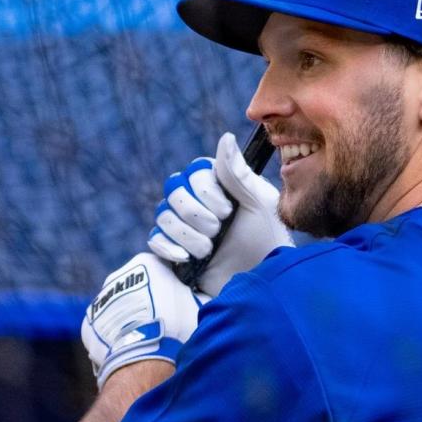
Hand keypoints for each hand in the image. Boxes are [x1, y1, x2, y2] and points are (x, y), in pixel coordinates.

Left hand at [81, 252, 207, 388]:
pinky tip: (130, 346)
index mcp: (146, 264)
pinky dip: (115, 333)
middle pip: (136, 285)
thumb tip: (198, 296)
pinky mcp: (89, 323)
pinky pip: (105, 325)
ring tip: (146, 337)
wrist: (144, 358)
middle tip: (163, 321)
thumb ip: (197, 295)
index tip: (178, 299)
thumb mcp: (198, 306)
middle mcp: (118, 275)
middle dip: (148, 300)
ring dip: (130, 316)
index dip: (171, 283)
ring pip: (119, 306)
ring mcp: (100, 299)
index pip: (161, 267)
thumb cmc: (175, 327)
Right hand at [148, 132, 292, 296]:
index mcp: (220, 188)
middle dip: (196, 213)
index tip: (227, 209)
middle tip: (219, 229)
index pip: (193, 172)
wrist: (260, 283)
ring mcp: (185, 228)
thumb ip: (237, 173)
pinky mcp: (176, 252)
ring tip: (209, 248)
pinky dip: (168, 247)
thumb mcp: (258, 203)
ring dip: (187, 233)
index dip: (204, 190)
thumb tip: (226, 138)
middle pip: (173, 190)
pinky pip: (154, 240)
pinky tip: (187, 258)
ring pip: (163, 214)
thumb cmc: (267, 241)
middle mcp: (199, 204)